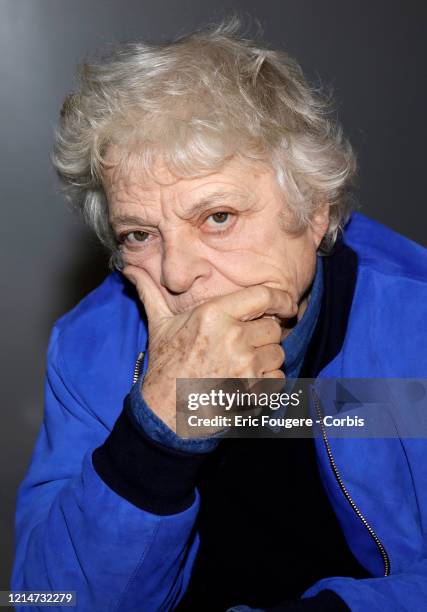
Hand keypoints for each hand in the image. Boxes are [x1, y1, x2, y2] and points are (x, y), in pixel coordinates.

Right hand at [123, 266, 296, 432]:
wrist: (165, 413)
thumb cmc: (165, 366)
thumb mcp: (159, 325)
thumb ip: (152, 292)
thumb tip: (129, 268)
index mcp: (215, 314)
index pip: (264, 296)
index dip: (281, 298)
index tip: (286, 304)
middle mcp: (234, 337)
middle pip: (273, 328)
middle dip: (264, 335)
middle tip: (244, 344)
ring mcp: (245, 366)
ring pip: (277, 354)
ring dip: (266, 359)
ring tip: (241, 365)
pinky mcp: (253, 391)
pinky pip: (277, 379)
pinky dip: (267, 381)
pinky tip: (245, 382)